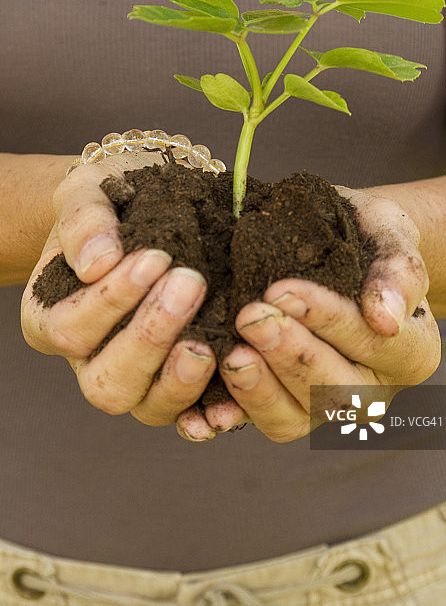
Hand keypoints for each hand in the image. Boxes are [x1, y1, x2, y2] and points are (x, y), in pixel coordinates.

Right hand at [21, 156, 216, 425]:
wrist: (148, 209)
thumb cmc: (111, 202)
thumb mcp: (88, 193)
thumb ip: (84, 222)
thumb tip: (97, 263)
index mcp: (51, 318)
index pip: (72, 329)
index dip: (112, 300)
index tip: (155, 257)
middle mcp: (89, 360)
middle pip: (108, 383)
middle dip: (151, 337)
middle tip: (190, 283)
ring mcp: (136, 380)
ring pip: (149, 407)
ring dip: (181, 380)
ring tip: (211, 343)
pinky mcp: (177, 382)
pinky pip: (192, 413)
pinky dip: (213, 411)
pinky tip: (234, 394)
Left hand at [178, 190, 439, 442]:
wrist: (340, 246)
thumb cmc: (369, 235)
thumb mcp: (392, 233)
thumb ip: (398, 271)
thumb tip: (385, 318)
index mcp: (412, 351)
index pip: (372, 341)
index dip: (326, 318)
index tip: (281, 289)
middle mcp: (373, 390)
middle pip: (335, 390)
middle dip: (289, 355)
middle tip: (250, 317)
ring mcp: (327, 405)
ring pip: (295, 418)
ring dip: (260, 389)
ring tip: (230, 355)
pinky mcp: (287, 407)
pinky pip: (260, 422)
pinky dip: (231, 416)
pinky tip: (202, 411)